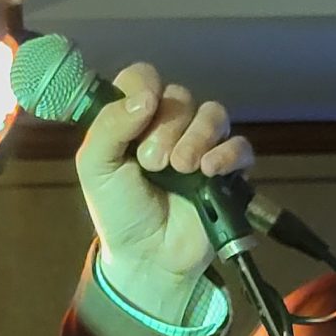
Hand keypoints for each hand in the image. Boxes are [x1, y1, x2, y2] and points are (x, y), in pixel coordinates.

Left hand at [75, 61, 253, 302]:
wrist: (147, 257)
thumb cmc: (119, 211)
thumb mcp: (95, 167)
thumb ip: (109, 126)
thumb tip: (146, 97)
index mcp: (136, 119)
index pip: (144, 78)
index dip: (144, 86)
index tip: (141, 109)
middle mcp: (171, 126)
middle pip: (180, 97)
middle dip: (166, 127)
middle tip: (152, 164)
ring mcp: (203, 146)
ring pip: (213, 114)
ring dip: (196, 137)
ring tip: (181, 168)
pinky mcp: (229, 171)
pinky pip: (240, 145)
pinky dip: (227, 153)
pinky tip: (209, 171)